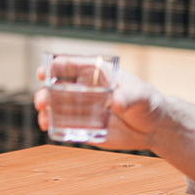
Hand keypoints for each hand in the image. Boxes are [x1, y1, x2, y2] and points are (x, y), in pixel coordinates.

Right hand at [34, 71, 169, 151]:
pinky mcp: (83, 126)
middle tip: (41, 102)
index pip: (70, 65)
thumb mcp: (142, 96)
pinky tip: (50, 129)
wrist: (153, 127)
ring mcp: (81, 108)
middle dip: (44, 93)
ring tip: (43, 120)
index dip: (53, 67)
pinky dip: (55, 127)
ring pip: (56, 107)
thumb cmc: (148, 103)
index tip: (44, 73)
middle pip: (57, 87)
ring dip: (45, 112)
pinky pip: (65, 126)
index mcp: (95, 73)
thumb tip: (116, 103)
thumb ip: (130, 97)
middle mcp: (84, 89)